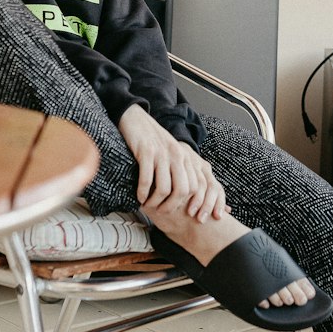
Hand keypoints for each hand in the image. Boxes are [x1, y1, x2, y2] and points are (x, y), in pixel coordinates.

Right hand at [118, 105, 225, 220]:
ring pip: (164, 188)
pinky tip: (139, 196)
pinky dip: (143, 192)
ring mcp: (162, 154)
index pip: (196, 187)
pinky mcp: (146, 152)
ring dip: (155, 202)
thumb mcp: (172, 153)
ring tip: (148, 205)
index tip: (181, 213)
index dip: (191, 203)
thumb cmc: (153, 141)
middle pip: (182, 191)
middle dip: (172, 206)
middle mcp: (177, 155)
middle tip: (161, 211)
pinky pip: (147, 180)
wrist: (136, 119)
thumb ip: (180, 170)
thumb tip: (187, 195)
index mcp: (186, 157)